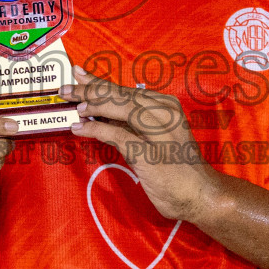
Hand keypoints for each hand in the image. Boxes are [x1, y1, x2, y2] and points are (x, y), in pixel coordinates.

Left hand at [63, 66, 224, 222]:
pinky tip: (80, 128)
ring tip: (72, 105)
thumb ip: (134, 124)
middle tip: (66, 88)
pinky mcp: (151, 153)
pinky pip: (118, 135)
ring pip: (120, 108)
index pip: (126, 90)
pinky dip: (96, 129)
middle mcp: (164, 113)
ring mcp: (159, 132)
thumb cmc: (178, 168)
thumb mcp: (157, 137)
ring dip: (93, 105)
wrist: (202, 194)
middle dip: (90, 89)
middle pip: (121, 95)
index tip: (79, 74)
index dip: (100, 82)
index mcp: (167, 105)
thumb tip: (101, 112)